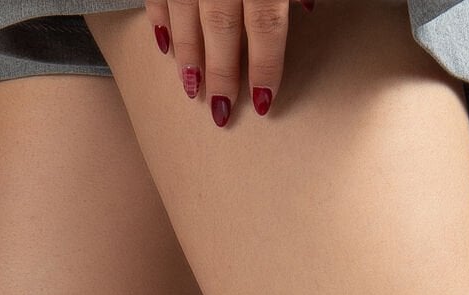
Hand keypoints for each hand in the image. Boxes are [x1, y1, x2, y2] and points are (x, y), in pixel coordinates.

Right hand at [146, 1, 314, 124]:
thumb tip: (309, 6)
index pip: (265, 25)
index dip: (265, 67)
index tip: (262, 104)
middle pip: (221, 28)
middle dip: (220, 73)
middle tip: (220, 110)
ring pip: (186, 13)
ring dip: (188, 54)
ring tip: (191, 87)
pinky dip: (159, 19)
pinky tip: (165, 45)